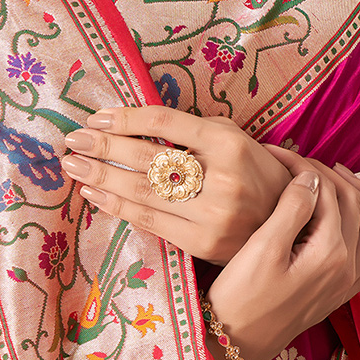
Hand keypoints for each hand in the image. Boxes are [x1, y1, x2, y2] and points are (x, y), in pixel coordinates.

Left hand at [61, 105, 291, 264]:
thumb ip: (195, 130)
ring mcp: (212, 214)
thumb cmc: (254, 174)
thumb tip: (137, 122)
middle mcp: (222, 178)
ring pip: (143, 192)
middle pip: (148, 158)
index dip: (126, 119)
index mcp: (230, 143)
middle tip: (72, 139)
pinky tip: (95, 194)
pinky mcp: (202, 243)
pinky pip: (149, 222)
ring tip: (73, 165)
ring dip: (101, 176)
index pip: (165, 124)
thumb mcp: (236, 139)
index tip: (96, 117)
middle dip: (104, 147)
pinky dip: (116, 207)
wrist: (286, 226)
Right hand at [203, 149, 359, 359]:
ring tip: (334, 177)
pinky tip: (348, 220)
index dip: (301, 167)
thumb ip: (292, 209)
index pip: (326, 192)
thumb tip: (311, 178)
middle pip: (353, 203)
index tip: (274, 154)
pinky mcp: (340, 293)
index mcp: (331, 252)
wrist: (237, 345)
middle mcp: (349, 266)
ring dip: (355, 196)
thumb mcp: (262, 249)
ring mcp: (348, 282)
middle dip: (327, 175)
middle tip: (298, 161)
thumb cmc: (241, 297)